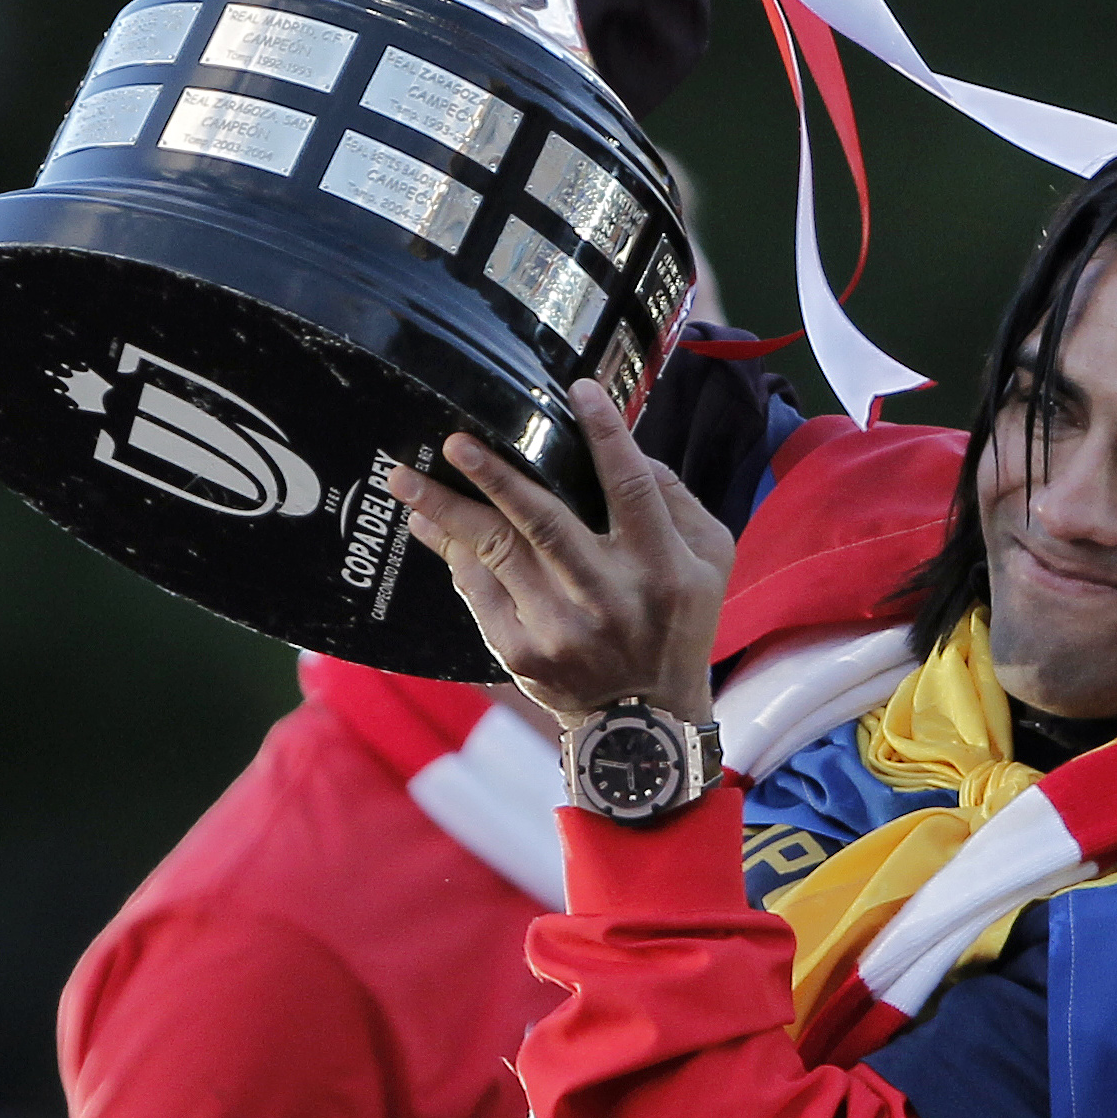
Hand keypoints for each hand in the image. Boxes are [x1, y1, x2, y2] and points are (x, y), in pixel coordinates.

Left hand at [387, 380, 732, 725]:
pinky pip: (478, 591)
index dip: (606, 437)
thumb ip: (675, 502)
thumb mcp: (708, 562)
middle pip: (544, 522)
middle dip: (496, 477)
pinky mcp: (522, 653)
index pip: (631, 489)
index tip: (579, 391)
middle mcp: (608, 596)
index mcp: (660, 566)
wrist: (643, 726)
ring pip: (496, 554)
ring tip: (408, 478)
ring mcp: (560, 628)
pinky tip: (430, 525)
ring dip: (448, 512)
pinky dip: (454, 554)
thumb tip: (626, 447)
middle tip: (456, 442)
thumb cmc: (678, 625)